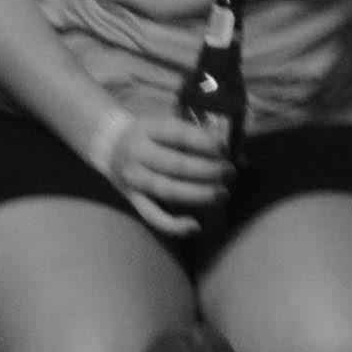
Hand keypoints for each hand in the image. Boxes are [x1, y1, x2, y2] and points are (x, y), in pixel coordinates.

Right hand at [100, 103, 232, 236]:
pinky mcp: (133, 200)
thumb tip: (242, 157)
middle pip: (175, 164)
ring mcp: (134, 179)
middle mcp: (138, 153)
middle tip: (230, 172)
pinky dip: (174, 225)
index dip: (204, 142)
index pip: (178, 133)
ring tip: (222, 194)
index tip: (225, 148)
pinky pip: (153, 216)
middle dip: (207, 170)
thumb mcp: (167, 125)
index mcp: (148, 129)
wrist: (109, 145)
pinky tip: (195, 226)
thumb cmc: (150, 134)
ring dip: (198, 194)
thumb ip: (199, 137)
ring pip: (167, 190)